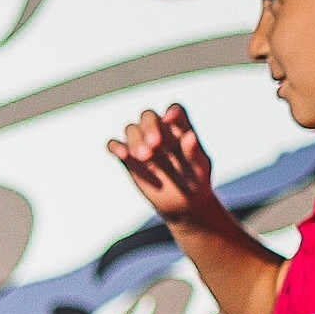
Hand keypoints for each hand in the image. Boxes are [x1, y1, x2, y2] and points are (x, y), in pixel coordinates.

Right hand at [108, 104, 224, 228]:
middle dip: (149, 127)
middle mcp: (159, 132)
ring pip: (131, 129)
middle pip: (148, 116)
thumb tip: (190, 136)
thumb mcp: (200, 169)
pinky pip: (114, 144)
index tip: (170, 121)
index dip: (171, 112)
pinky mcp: (128, 157)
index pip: (174, 110)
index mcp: (180, 129)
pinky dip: (115, 146)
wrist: (181, 203)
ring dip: (135, 139)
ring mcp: (142, 143)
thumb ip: (195, 152)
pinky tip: (122, 154)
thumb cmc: (196, 182)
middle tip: (155, 145)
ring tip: (145, 157)